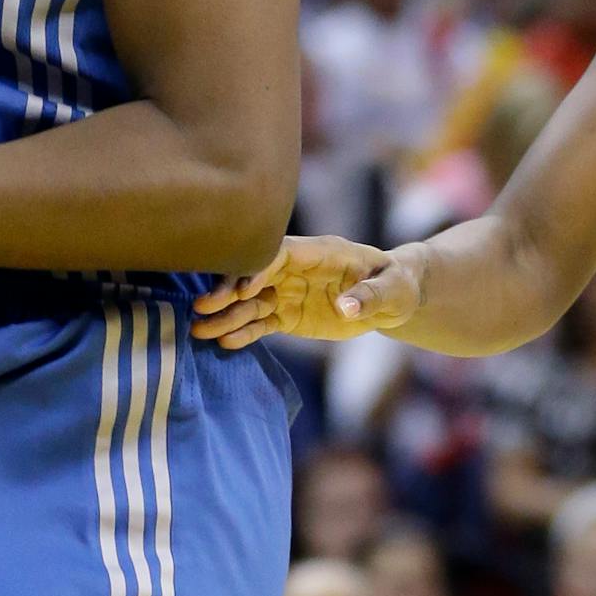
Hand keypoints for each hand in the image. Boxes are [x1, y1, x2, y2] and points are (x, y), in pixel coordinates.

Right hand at [189, 235, 423, 348]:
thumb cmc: (396, 283)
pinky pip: (262, 323)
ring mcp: (289, 292)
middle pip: (254, 274)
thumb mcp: (394, 288)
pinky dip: (245, 332)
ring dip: (227, 315)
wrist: (393, 299)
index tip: (238, 287)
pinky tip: (225, 343)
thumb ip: (370, 295)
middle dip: (229, 288)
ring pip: (251, 302)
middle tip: (202, 306)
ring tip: (200, 331)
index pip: (279, 254)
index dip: (257, 267)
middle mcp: (296, 269)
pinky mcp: (288, 315)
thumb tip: (346, 306)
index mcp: (320, 252)